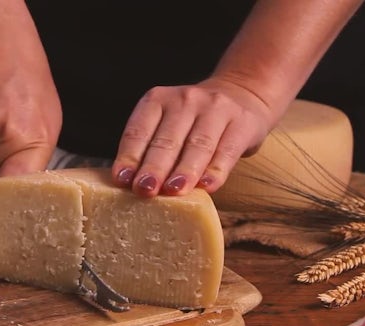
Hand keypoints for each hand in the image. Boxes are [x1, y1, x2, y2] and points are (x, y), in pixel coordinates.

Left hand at [111, 79, 273, 196]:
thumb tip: (131, 186)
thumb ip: (150, 149)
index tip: (122, 180)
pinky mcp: (242, 123)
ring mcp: (215, 109)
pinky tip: (207, 187)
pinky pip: (226, 150)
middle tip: (144, 189)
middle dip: (154, 167)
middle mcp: (185, 100)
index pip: (139, 131)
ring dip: (184, 171)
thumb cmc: (192, 122)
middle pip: (167, 139)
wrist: (241, 95)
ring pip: (197, 145)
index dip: (129, 156)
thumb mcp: (166, 124)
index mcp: (157, 100)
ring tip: (173, 191)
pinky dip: (216, 170)